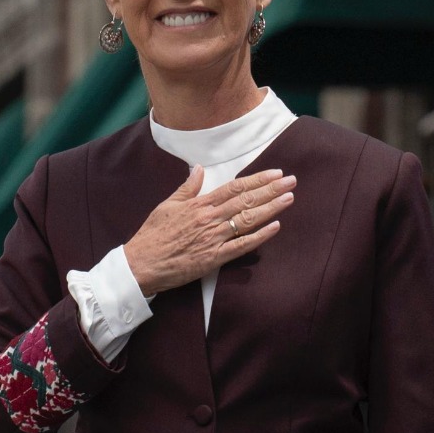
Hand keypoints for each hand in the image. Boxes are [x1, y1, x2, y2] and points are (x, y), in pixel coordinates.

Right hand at [121, 165, 294, 296]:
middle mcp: (210, 218)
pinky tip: (275, 227)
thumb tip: (197, 169)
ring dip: (270, 208)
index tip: (275, 173)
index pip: (235, 188)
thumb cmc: (153, 234)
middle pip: (246, 200)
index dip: (257, 180)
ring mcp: (213, 238)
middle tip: (291, 180)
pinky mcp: (214, 258)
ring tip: (289, 198)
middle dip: (271, 190)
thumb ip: (187, 188)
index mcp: (200, 204)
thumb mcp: (168, 205)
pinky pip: (241, 246)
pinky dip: (259, 236)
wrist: (142, 263)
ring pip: (248, 220)